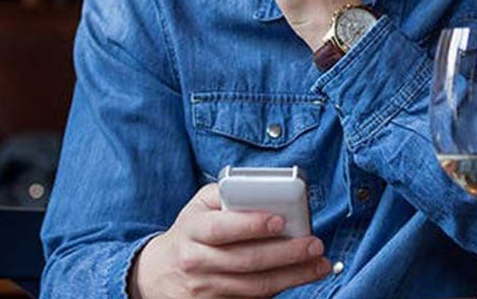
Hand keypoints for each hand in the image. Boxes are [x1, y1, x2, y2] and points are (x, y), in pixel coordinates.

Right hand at [129, 184, 329, 298]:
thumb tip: (267, 188)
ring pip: (254, 286)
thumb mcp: (199, 206)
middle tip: (314, 244)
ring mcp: (204, 289)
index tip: (281, 220)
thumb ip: (228, 192)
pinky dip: (278, 290)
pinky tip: (297, 278)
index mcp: (193, 230)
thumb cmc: (191, 232)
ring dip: (292, 276)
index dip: (253, 225)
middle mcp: (196, 261)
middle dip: (287, 253)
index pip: (223, 228)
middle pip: (246, 260)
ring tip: (318, 265)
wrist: (158, 273)